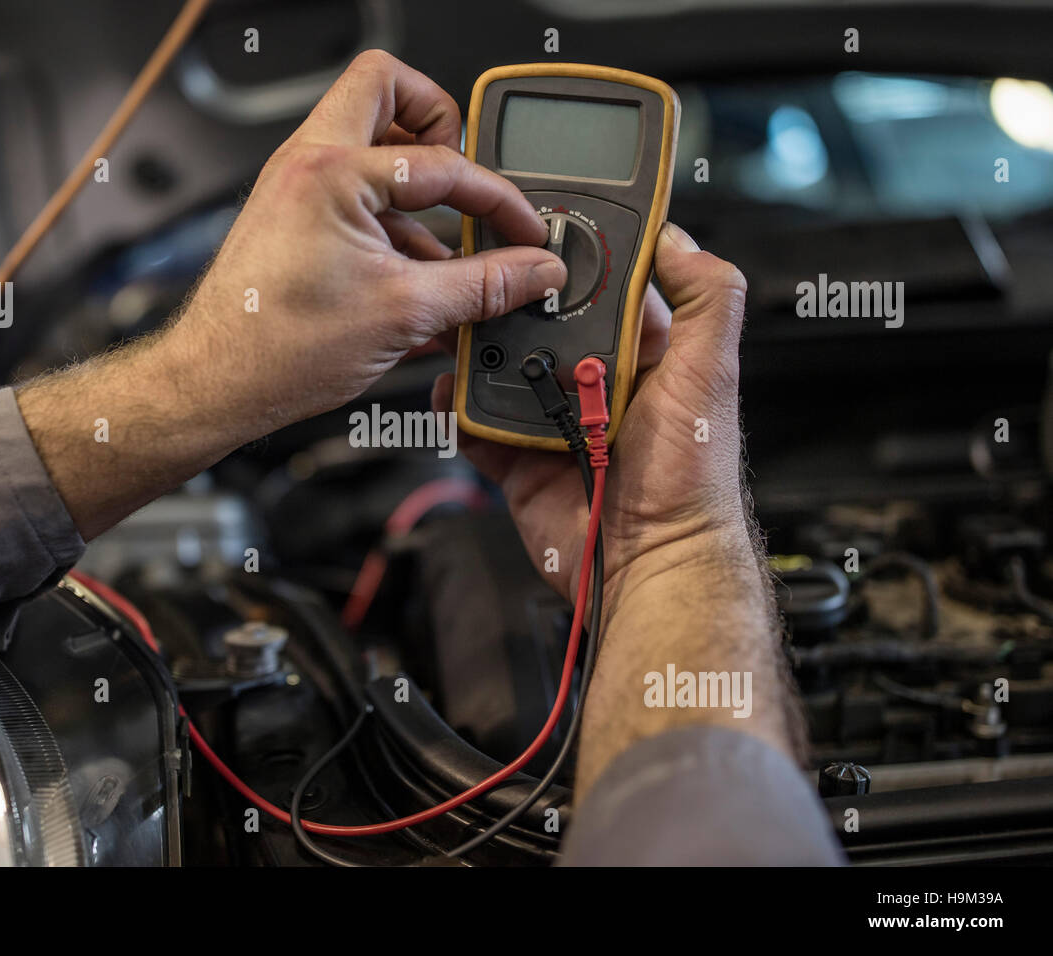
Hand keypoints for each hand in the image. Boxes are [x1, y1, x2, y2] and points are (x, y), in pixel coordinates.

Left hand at [177, 49, 565, 437]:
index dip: (498, 198)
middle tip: (466, 179)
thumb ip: (484, 285)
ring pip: (372, 147)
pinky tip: (420, 285)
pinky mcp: (294, 219)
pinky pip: (357, 197)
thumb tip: (534, 270)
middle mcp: (307, 163)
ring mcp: (296, 187)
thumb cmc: (276, 348)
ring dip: (419, 192)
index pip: (443, 161)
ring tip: (451, 255)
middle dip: (440, 126)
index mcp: (333, 171)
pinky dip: (396, 228)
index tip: (525, 232)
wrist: (217, 385)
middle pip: (389, 93)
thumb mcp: (405, 313)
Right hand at [432, 223, 754, 611]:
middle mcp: (594, 384)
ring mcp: (552, 422)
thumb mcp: (709, 372)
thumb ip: (706, 300)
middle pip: (539, 327)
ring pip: (500, 370)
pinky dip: (458, 407)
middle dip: (511, 306)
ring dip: (476, 350)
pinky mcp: (519, 460)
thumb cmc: (689, 476)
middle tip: (481, 282)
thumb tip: (678, 238)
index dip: (573, 264)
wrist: (648, 560)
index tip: (540, 233)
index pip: (602, 291)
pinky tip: (451, 388)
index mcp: (642, 355)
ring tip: (456, 327)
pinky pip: (477, 425)